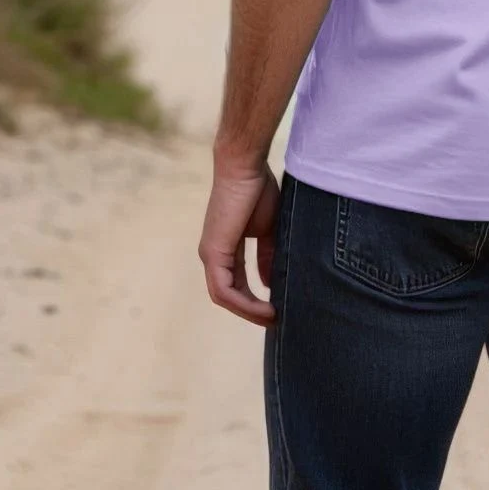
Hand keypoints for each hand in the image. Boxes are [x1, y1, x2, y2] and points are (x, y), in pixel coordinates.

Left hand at [199, 157, 279, 325]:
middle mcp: (213, 255)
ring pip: (224, 297)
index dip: (255, 301)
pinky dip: (244, 303)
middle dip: (253, 311)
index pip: (236, 284)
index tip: (278, 308)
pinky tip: (265, 307)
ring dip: (249, 311)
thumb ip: (267, 256)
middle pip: (229, 296)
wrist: (246, 168)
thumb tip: (271, 282)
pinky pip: (224, 290)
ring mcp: (210, 255)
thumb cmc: (257, 191)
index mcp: (224, 249)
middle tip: (277, 321)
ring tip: (274, 318)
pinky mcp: (213, 253)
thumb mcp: (267, 230)